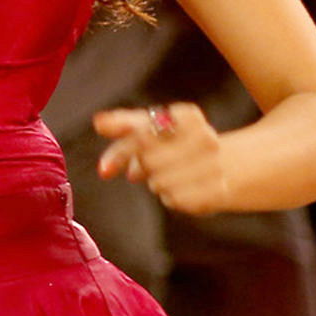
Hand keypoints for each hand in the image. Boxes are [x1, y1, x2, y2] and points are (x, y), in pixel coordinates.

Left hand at [94, 101, 232, 214]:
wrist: (216, 164)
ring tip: (166, 173)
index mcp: (188, 116)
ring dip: (155, 181)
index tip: (104, 169)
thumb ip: (120, 123)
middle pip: (149, 159)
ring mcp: (214, 165)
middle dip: (141, 165)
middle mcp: (207, 138)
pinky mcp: (216, 190)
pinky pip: (174, 199)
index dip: (121, 153)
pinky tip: (178, 187)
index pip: (142, 134)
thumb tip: (99, 122)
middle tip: (147, 165)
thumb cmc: (171, 142)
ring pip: (159, 182)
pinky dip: (169, 196)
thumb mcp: (145, 127)